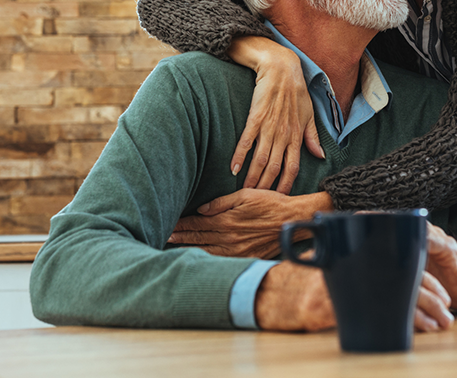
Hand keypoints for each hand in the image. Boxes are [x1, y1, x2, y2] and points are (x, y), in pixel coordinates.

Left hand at [170, 190, 331, 257]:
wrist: (293, 220)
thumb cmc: (270, 203)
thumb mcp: (246, 195)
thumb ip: (221, 203)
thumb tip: (201, 209)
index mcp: (227, 220)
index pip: (197, 223)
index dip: (181, 224)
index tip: (169, 223)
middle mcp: (229, 237)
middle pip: (198, 238)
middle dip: (180, 237)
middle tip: (164, 236)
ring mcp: (237, 250)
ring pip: (206, 252)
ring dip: (189, 249)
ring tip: (174, 248)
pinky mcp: (245, 257)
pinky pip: (221, 260)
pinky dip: (206, 259)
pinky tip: (197, 259)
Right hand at [227, 37, 324, 193]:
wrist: (281, 68)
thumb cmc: (296, 91)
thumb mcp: (309, 114)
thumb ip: (312, 137)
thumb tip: (319, 156)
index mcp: (297, 136)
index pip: (293, 167)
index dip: (287, 184)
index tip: (280, 198)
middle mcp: (284, 134)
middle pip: (275, 168)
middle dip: (266, 187)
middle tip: (257, 201)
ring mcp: (269, 127)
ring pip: (261, 159)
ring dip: (252, 177)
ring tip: (244, 192)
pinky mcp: (256, 117)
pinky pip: (247, 141)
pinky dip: (239, 156)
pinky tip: (233, 169)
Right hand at [256, 263, 451, 332]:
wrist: (259, 295)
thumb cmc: (296, 282)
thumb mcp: (324, 260)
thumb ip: (349, 254)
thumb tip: (386, 256)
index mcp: (346, 249)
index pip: (395, 261)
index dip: (425, 280)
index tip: (444, 296)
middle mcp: (340, 266)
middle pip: (398, 282)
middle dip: (430, 300)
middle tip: (447, 316)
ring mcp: (329, 289)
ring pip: (388, 301)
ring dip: (419, 316)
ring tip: (439, 326)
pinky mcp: (320, 311)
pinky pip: (365, 317)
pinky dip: (395, 326)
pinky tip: (412, 334)